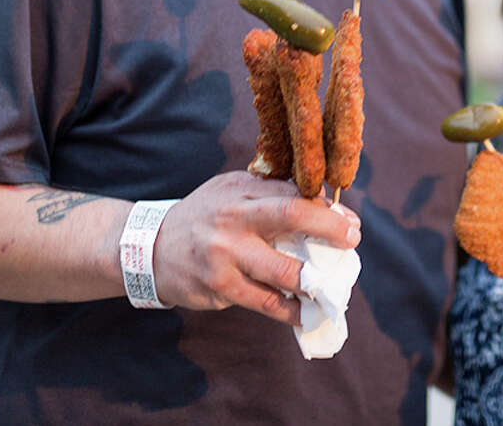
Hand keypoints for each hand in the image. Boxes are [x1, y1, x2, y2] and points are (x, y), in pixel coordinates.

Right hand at [150, 171, 359, 324]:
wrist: (149, 247)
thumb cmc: (205, 216)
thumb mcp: (232, 191)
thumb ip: (270, 194)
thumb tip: (323, 204)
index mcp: (241, 189)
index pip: (292, 193)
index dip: (327, 207)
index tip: (350, 220)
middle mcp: (233, 217)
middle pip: (291, 216)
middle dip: (329, 229)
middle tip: (353, 241)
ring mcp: (224, 254)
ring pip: (282, 269)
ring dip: (315, 280)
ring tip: (334, 286)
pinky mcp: (218, 286)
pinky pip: (264, 302)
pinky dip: (290, 310)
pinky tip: (305, 312)